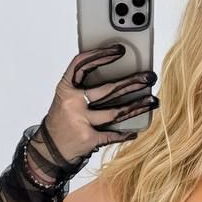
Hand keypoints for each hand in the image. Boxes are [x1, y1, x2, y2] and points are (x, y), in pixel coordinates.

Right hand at [41, 44, 159, 162]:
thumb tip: (113, 74)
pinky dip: (125, 133)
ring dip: (137, 106)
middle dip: (132, 82)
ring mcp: (81, 121)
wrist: (49, 150)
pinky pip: (112, 134)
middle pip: (107, 89)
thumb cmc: (62, 121)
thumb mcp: (66, 99)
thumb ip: (83, 87)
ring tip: (152, 100)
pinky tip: (135, 131)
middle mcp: (72, 103)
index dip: (101, 55)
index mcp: (65, 88)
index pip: (82, 64)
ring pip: (115, 112)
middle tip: (149, 77)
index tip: (119, 50)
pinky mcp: (88, 139)